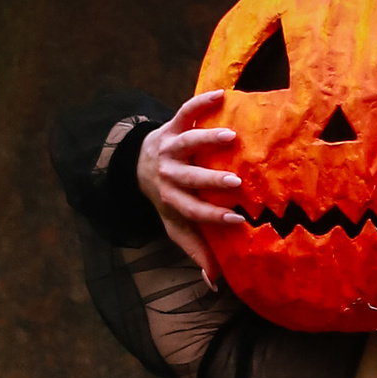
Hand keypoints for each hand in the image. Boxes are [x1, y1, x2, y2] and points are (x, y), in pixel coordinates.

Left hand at [139, 91, 242, 280]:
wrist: (138, 164)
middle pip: (189, 178)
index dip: (213, 217)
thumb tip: (215, 283)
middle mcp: (169, 173)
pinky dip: (200, 102)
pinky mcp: (172, 126)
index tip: (238, 219)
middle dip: (210, 181)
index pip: (193, 211)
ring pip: (186, 143)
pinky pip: (185, 112)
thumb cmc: (168, 198)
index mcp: (172, 199)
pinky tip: (222, 94)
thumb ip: (196, 250)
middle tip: (235, 183)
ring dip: (206, 141)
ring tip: (231, 137)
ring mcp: (170, 148)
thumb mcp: (176, 225)